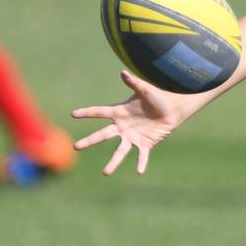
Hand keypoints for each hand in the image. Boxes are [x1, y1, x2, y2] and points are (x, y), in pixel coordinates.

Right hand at [72, 69, 186, 174]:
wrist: (172, 109)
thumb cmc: (157, 98)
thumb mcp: (145, 90)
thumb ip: (134, 83)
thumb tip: (123, 72)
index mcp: (119, 112)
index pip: (99, 112)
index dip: (87, 113)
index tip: (73, 114)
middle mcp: (122, 127)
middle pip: (103, 135)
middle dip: (89, 141)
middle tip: (75, 146)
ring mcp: (132, 137)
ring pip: (120, 151)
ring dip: (113, 162)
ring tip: (105, 173)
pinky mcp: (145, 144)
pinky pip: (142, 155)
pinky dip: (141, 163)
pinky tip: (140, 171)